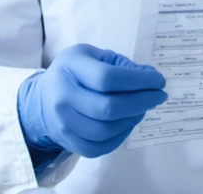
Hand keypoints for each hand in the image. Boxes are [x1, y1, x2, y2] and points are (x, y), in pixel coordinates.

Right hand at [17, 43, 167, 158]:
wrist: (44, 97)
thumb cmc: (75, 71)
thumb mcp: (93, 55)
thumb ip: (121, 64)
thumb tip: (151, 77)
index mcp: (71, 66)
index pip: (108, 78)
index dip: (139, 81)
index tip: (158, 81)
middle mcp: (63, 95)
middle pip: (108, 108)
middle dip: (142, 102)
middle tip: (159, 96)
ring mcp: (63, 122)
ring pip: (105, 130)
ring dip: (132, 120)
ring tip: (143, 108)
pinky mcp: (67, 141)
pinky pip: (98, 147)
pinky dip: (120, 137)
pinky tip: (128, 123)